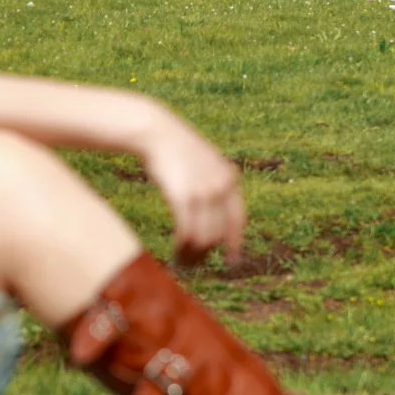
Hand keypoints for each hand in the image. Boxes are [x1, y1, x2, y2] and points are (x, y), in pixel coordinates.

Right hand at [136, 106, 244, 263]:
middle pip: (219, 232)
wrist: (156, 132)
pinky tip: (177, 249)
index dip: (235, 243)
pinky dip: (183, 245)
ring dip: (193, 253)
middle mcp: (221, 186)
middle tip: (194, 263)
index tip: (231, 261)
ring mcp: (203, 191)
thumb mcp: (205, 163)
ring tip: (183, 260)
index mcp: (230, 178)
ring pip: (204, 237)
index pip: (238, 220)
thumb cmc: (176, 149)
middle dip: (207, 252)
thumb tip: (214, 216)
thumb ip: (214, 184)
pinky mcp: (183, 196)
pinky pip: (187, 231)